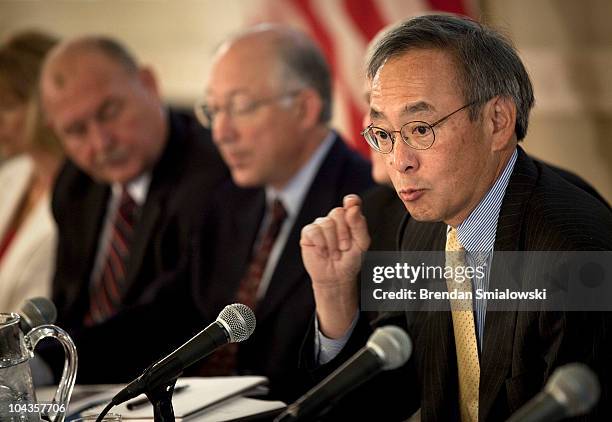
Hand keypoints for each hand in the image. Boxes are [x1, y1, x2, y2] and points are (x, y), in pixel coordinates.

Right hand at [300, 194, 369, 337]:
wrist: (336, 277)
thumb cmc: (350, 260)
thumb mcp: (361, 244)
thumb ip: (359, 225)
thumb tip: (352, 207)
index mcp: (350, 219)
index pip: (352, 202)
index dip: (351, 200)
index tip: (351, 202)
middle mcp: (335, 219)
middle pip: (338, 212)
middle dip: (343, 233)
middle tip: (345, 247)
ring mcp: (321, 225)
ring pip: (326, 223)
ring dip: (332, 243)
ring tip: (334, 254)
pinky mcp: (308, 233)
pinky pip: (314, 231)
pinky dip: (321, 244)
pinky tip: (323, 252)